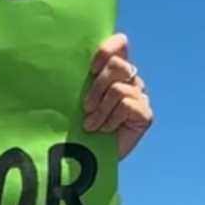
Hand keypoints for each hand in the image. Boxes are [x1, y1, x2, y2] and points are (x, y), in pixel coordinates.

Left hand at [84, 33, 152, 160]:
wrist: (89, 160)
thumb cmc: (78, 128)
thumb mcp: (74, 101)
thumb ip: (79, 81)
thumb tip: (60, 62)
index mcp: (114, 70)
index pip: (120, 44)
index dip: (107, 50)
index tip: (92, 69)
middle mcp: (130, 79)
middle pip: (118, 65)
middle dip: (97, 87)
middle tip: (85, 107)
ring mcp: (139, 96)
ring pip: (119, 89)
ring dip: (100, 110)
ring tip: (91, 125)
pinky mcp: (145, 114)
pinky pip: (127, 105)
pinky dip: (111, 120)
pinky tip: (105, 131)